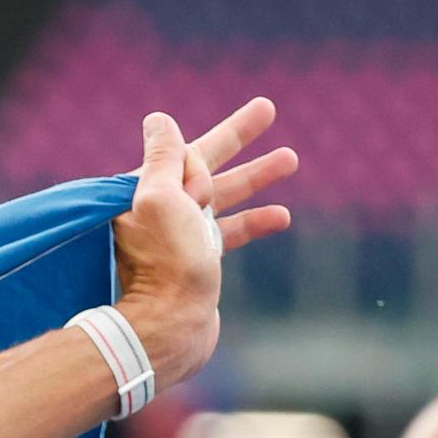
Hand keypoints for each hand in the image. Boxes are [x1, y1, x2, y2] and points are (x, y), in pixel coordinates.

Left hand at [109, 99, 295, 392]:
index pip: (184, 154)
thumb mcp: (161, 199)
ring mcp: (179, 239)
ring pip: (222, 198)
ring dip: (257, 177)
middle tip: (267, 107)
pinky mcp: (197, 264)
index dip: (218, 143)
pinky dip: (255, 222)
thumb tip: (158, 120)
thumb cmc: (167, 263)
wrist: (170, 329)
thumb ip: (162, 159)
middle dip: (239, 138)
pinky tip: (283, 216)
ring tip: (292, 157)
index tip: (222, 173)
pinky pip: (229, 234)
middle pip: (204, 166)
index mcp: (145, 193)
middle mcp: (159, 213)